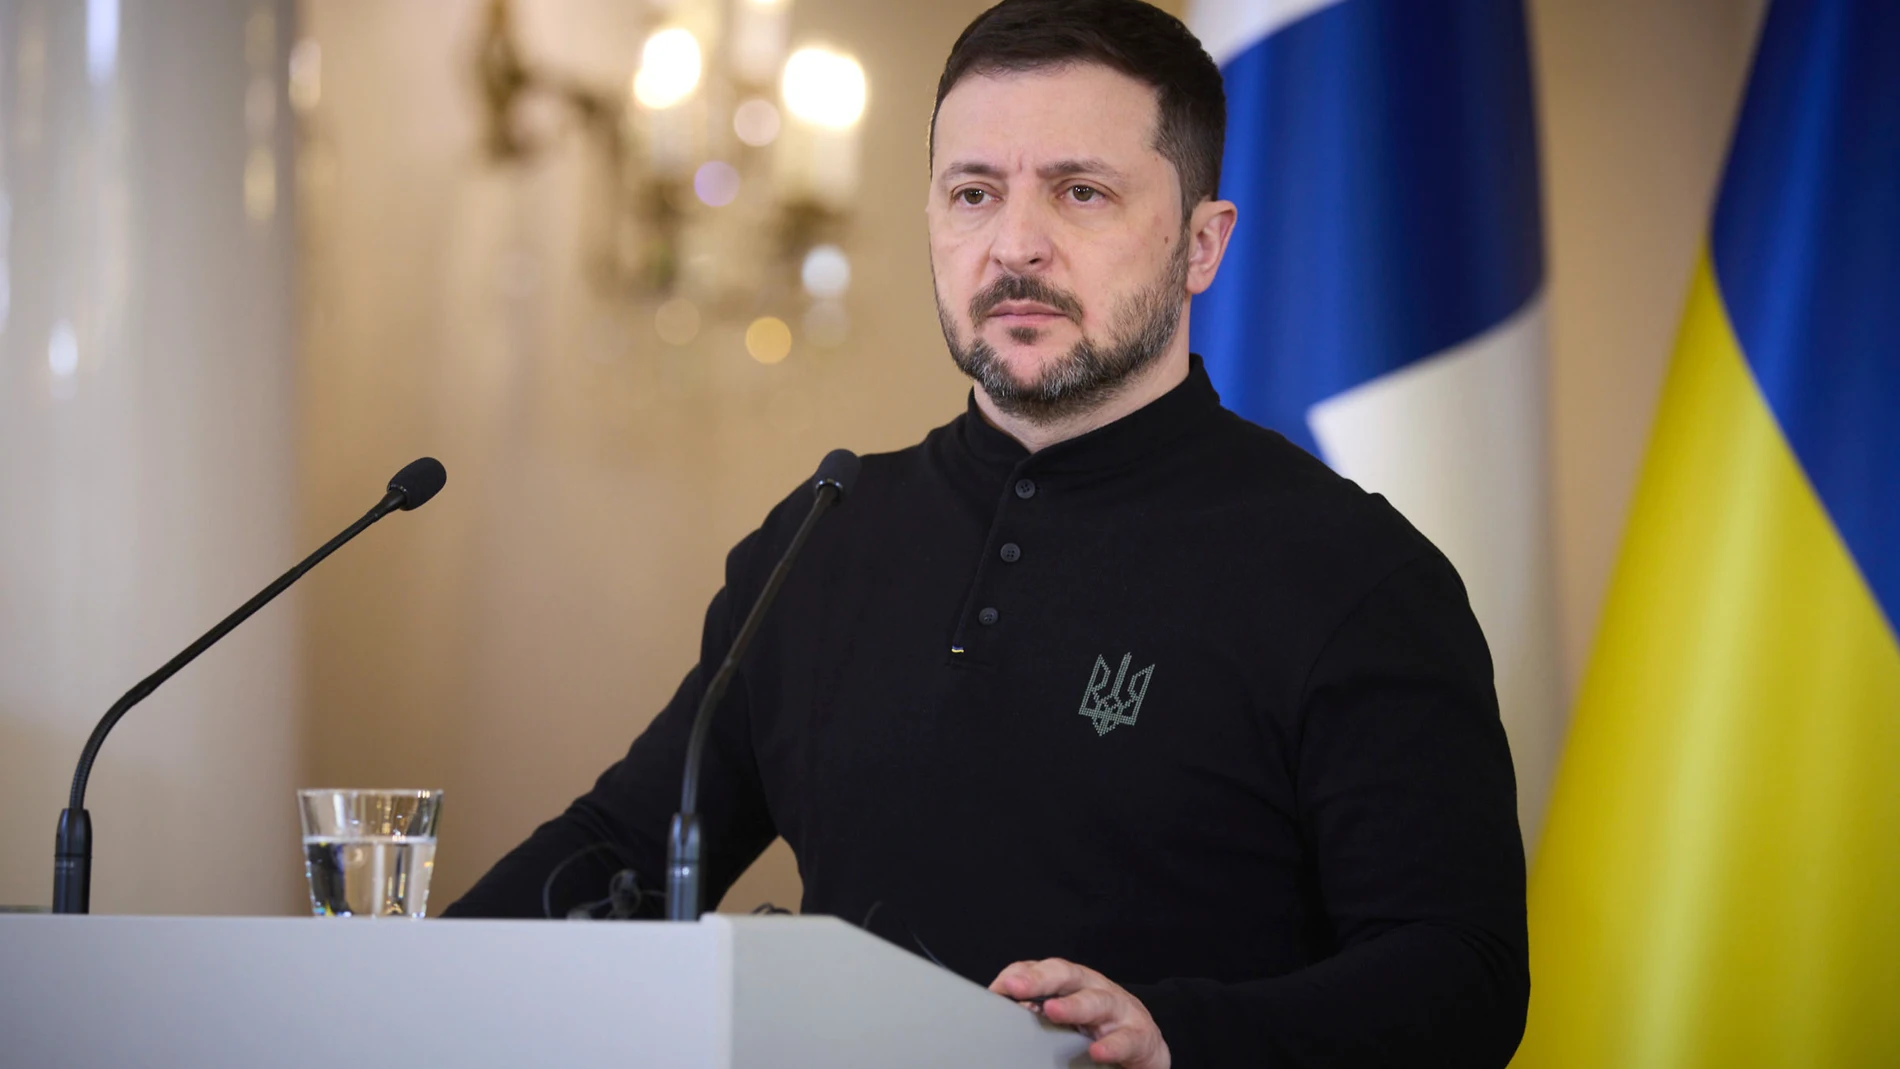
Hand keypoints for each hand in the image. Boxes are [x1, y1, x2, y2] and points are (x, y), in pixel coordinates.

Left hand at [990, 957, 1170, 1068]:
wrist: (1146, 1045)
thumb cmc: (1100, 1027)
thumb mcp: (1068, 1018)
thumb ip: (1040, 1014)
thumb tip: (1006, 1017)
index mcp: (1073, 984)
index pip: (1043, 970)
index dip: (1020, 974)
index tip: (998, 989)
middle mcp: (1095, 988)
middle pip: (1066, 974)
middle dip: (1040, 978)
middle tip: (1016, 987)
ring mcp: (1120, 1009)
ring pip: (1096, 1001)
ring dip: (1073, 1005)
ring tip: (1052, 1011)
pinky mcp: (1141, 1034)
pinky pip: (1127, 1038)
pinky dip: (1112, 1044)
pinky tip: (1097, 1051)